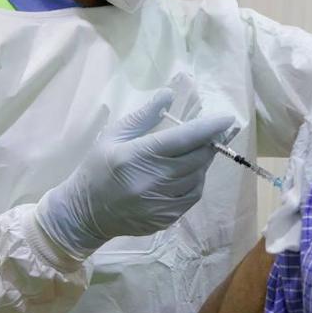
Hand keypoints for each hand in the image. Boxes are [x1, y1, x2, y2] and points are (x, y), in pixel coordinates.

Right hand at [36, 88, 232, 259]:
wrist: (84, 214)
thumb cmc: (97, 169)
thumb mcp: (114, 136)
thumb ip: (144, 116)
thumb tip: (168, 94)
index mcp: (138, 156)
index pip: (182, 139)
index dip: (208, 128)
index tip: (227, 119)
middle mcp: (152, 180)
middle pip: (197, 158)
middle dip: (209, 143)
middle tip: (213, 133)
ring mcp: (161, 203)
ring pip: (198, 176)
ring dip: (201, 162)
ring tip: (193, 153)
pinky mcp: (166, 218)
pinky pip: (192, 195)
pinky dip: (195, 181)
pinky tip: (185, 174)